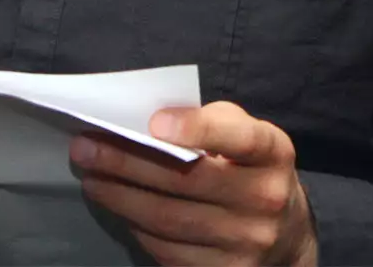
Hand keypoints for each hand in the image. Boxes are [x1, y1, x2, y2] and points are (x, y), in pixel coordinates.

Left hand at [71, 101, 317, 266]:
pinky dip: (136, 226)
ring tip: (90, 176)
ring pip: (169, 221)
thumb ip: (209, 121)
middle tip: (85, 148)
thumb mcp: (246, 134)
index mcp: (273, 154)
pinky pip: (168, 251)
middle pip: (187, 182)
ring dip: (120, 197)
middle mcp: (265, 200)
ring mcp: (247, 243)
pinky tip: (117, 206)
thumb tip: (148, 122)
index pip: (239, 138)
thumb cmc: (251, 167)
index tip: (153, 122)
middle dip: (128, 163)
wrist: (287, 234)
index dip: (197, 128)